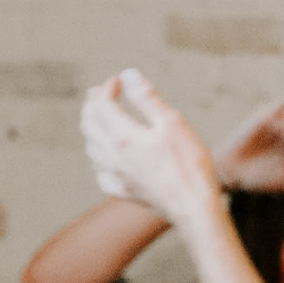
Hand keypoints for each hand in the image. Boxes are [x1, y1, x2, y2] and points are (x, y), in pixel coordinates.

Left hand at [81, 72, 227, 227]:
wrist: (194, 207)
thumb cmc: (189, 164)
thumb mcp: (172, 122)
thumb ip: (147, 97)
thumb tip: (127, 74)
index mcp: (123, 136)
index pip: (102, 105)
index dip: (107, 88)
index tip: (118, 80)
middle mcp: (113, 156)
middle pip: (89, 125)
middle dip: (93, 104)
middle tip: (100, 93)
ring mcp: (117, 176)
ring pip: (92, 148)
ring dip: (92, 128)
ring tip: (100, 119)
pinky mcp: (125, 192)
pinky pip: (101, 174)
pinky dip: (99, 160)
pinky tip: (107, 158)